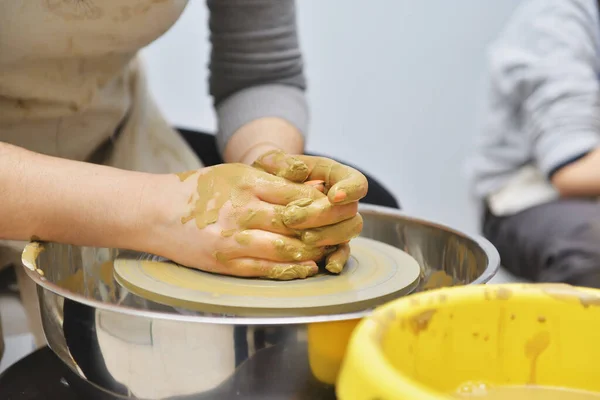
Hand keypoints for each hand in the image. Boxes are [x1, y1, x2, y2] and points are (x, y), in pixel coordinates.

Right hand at [146, 163, 354, 279]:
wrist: (157, 212)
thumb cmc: (199, 190)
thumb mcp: (237, 173)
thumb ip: (273, 181)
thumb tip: (313, 187)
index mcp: (247, 184)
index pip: (297, 195)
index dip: (323, 204)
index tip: (340, 207)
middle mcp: (243, 211)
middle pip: (297, 223)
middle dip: (326, 228)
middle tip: (344, 231)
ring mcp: (234, 239)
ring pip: (287, 248)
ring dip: (313, 251)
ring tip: (329, 249)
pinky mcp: (227, 262)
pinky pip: (267, 269)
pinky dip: (292, 269)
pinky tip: (308, 266)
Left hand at [252, 150, 367, 272]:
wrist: (259, 195)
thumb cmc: (268, 176)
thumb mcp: (270, 164)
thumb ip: (281, 163)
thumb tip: (298, 170)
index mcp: (333, 176)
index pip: (356, 181)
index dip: (350, 189)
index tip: (333, 196)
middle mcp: (341, 200)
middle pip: (350, 210)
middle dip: (325, 216)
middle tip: (294, 218)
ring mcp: (337, 222)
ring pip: (349, 231)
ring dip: (329, 236)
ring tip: (304, 238)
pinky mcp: (330, 242)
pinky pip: (342, 252)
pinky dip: (338, 259)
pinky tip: (328, 265)